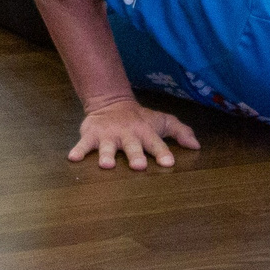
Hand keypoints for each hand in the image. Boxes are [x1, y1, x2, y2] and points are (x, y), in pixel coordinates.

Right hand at [69, 99, 200, 169]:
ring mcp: (109, 136)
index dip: (163, 153)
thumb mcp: (162, 122)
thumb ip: (180, 132)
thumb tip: (196, 145)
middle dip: (136, 156)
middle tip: (139, 166)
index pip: (157, 143)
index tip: (168, 163)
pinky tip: (73, 158)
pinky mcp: (92, 136)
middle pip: (133, 147)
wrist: (112, 103)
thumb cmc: (141, 119)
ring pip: (108, 147)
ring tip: (106, 165)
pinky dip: (79, 150)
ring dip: (107, 156)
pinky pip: (84, 145)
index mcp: (146, 133)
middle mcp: (128, 135)